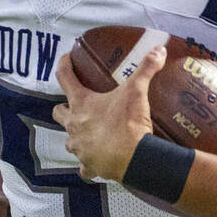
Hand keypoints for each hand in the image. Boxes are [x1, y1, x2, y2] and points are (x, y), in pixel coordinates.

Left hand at [53, 45, 166, 181]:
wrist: (135, 159)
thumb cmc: (129, 122)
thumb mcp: (137, 91)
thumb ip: (146, 69)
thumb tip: (158, 50)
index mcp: (81, 104)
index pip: (64, 77)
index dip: (63, 65)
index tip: (66, 58)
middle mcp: (74, 126)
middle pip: (58, 113)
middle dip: (64, 108)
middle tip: (77, 105)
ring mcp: (79, 148)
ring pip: (69, 141)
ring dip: (76, 135)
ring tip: (90, 132)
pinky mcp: (89, 165)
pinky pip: (84, 166)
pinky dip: (89, 163)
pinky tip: (97, 159)